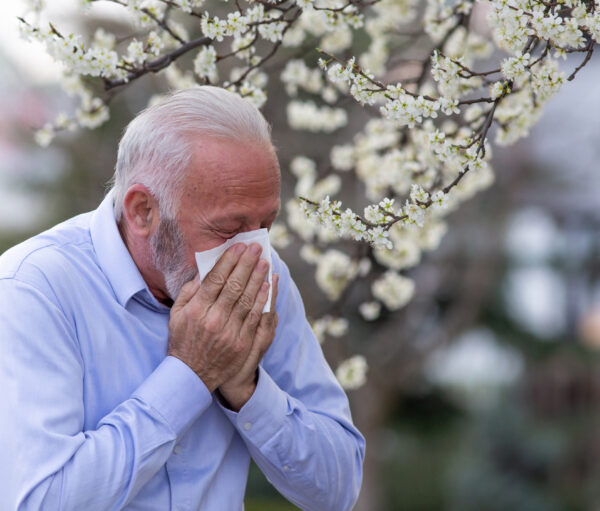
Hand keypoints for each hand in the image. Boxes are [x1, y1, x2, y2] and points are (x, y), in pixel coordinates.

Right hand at [167, 242, 270, 392]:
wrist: (191, 376)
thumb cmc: (183, 340)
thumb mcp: (177, 315)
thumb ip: (189, 291)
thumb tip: (205, 270)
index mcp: (197, 310)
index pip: (216, 279)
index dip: (229, 261)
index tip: (239, 246)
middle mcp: (213, 319)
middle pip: (234, 286)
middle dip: (247, 264)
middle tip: (256, 248)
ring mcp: (229, 332)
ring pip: (247, 299)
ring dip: (258, 278)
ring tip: (265, 262)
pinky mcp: (241, 343)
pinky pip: (255, 317)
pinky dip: (262, 299)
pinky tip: (268, 286)